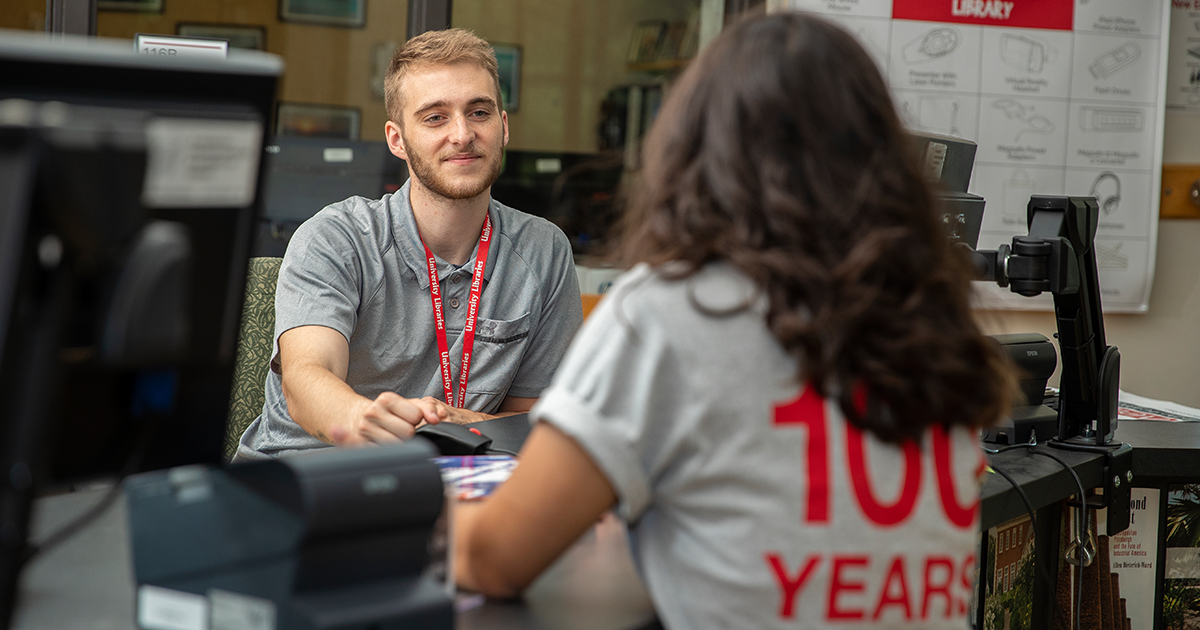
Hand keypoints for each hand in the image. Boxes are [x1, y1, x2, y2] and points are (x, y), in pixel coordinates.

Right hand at [333, 392, 449, 445]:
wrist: (359, 417)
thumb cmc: (389, 412)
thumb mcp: (409, 404)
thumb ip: (428, 407)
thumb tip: (436, 419)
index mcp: (386, 399)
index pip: (416, 416)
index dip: (417, 419)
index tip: (409, 419)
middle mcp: (373, 413)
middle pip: (407, 432)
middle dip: (409, 432)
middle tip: (401, 429)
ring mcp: (365, 430)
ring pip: (397, 445)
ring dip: (400, 444)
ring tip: (394, 436)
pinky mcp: (361, 445)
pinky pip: (384, 455)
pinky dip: (389, 453)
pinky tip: (386, 445)